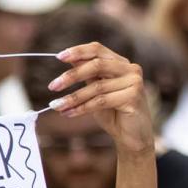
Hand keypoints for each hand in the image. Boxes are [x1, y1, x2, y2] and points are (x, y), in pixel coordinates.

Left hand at [47, 43, 155, 157]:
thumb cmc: (114, 113)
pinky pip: (101, 101)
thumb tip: (69, 60)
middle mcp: (130, 69)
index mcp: (120, 63)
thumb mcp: (97, 91)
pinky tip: (69, 113)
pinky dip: (82, 108)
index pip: (97, 49)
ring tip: (57, 106)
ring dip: (73, 98)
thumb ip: (87, 76)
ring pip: (96, 87)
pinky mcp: (133, 97)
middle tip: (53, 86)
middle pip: (96, 66)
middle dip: (72, 76)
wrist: (132, 137)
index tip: (59, 57)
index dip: (78, 51)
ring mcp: (134, 82)